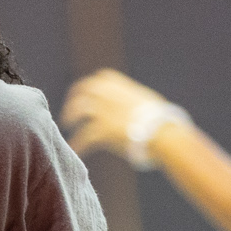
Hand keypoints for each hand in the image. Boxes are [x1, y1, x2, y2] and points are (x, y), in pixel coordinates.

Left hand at [63, 69, 192, 169]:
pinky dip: (77, 144)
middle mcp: (106, 93)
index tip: (85, 94)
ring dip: (70, 118)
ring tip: (67, 128)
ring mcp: (101, 111)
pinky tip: (75, 150)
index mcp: (119, 84)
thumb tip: (138, 109)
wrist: (162, 131)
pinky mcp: (100, 130)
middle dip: (73, 101)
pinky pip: (82, 138)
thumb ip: (135, 101)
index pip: (98, 79)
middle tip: (70, 113)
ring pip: (77, 111)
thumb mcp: (147, 101)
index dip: (88, 88)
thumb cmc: (162, 120)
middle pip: (82, 92)